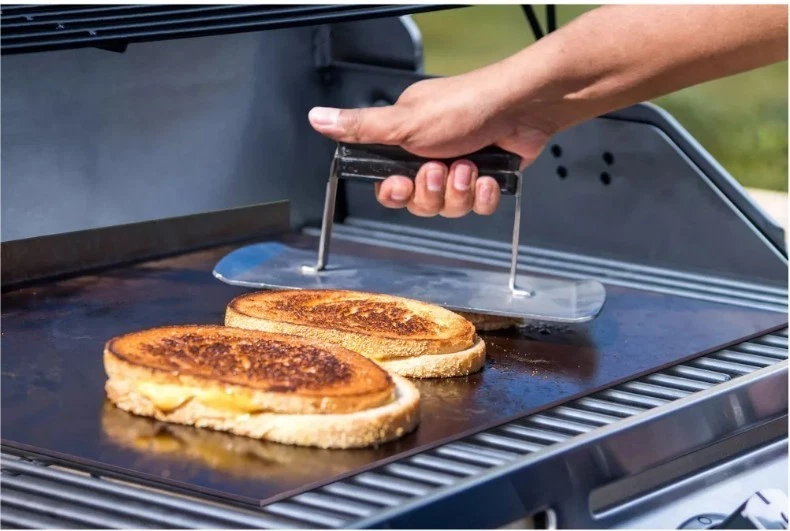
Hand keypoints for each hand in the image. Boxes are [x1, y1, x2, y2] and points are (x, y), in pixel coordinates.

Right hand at [308, 66, 554, 217]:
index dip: (395, 193)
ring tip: (469, 166)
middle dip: (431, 191)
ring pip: (448, 208)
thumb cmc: (466, 106)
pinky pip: (476, 208)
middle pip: (418, 202)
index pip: (388, 185)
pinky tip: (488, 177)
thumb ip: (361, 128)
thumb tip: (317, 118)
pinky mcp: (486, 181)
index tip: (402, 183)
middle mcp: (431, 156)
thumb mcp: (405, 120)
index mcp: (406, 142)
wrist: (522, 108)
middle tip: (441, 168)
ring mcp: (460, 170)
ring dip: (459, 191)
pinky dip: (483, 195)